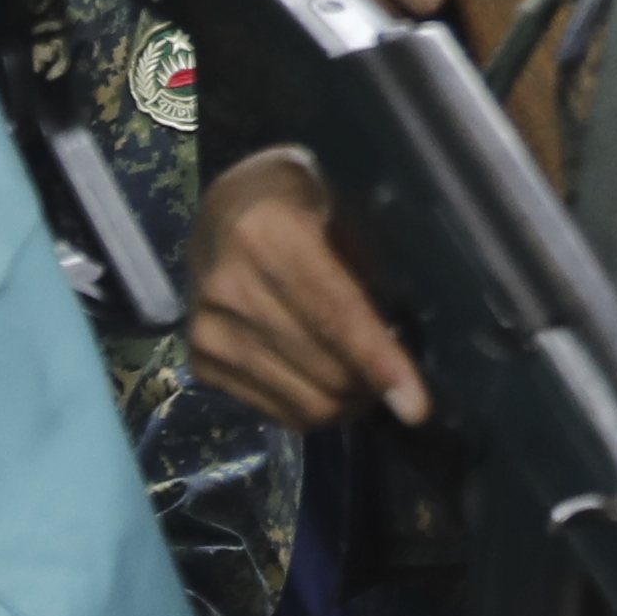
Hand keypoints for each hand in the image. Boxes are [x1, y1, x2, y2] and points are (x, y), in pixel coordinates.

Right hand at [186, 150, 430, 430]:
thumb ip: (371, 275)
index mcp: (267, 232)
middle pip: (323, 370)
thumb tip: (403, 349)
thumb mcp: (347, 216)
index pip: (336, 316)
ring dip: (346, 403)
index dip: (381, 363)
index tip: (416, 407)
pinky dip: (312, 406)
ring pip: (304, 402)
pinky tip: (324, 379)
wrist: (227, 211)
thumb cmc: (305, 203)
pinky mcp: (200, 361)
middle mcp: (228, 285)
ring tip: (364, 382)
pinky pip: (277, 412)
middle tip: (396, 379)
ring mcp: (208, 328)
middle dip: (371, 388)